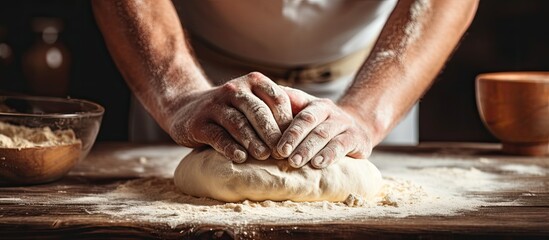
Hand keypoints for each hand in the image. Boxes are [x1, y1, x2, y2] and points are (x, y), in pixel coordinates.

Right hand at [168, 72, 291, 161]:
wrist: (185, 108)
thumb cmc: (231, 110)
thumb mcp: (252, 101)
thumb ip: (273, 109)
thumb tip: (303, 134)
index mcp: (253, 82)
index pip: (276, 99)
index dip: (288, 121)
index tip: (295, 141)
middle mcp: (234, 89)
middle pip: (258, 111)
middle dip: (272, 133)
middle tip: (283, 152)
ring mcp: (215, 105)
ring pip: (238, 123)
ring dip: (253, 141)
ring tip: (264, 156)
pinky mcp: (199, 123)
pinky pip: (217, 136)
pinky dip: (230, 147)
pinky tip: (240, 158)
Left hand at [277, 87, 374, 168]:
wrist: (360, 126)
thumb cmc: (323, 124)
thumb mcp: (307, 113)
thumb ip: (287, 108)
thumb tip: (258, 101)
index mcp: (313, 105)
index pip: (297, 113)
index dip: (286, 129)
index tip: (272, 145)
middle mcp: (329, 111)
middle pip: (309, 121)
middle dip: (294, 138)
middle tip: (280, 153)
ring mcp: (344, 124)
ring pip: (324, 134)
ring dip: (308, 148)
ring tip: (295, 162)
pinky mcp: (357, 139)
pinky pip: (342, 145)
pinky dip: (329, 155)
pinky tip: (318, 164)